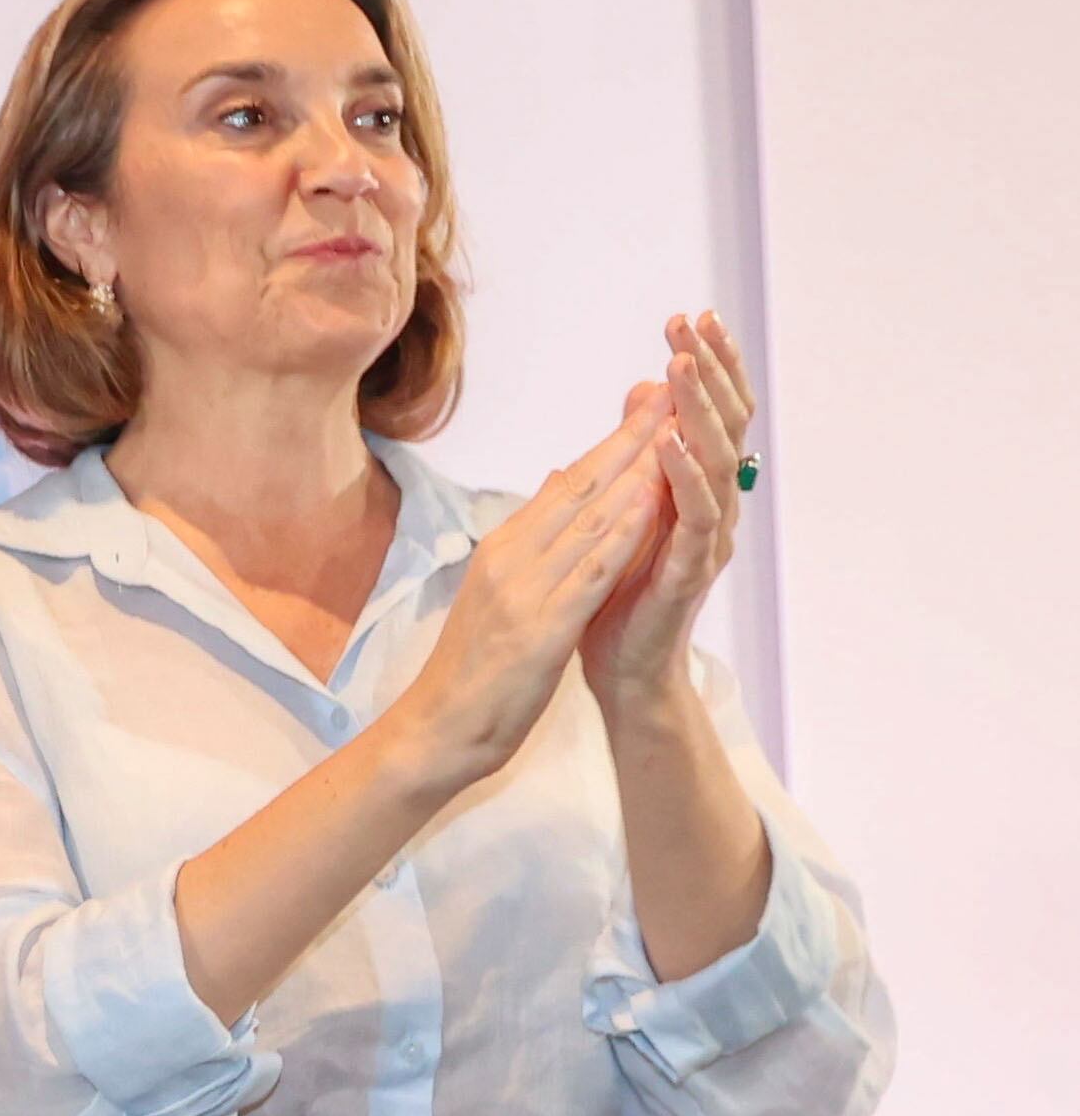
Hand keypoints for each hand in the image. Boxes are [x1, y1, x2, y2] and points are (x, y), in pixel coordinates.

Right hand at [375, 394, 666, 793]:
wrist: (439, 726)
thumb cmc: (473, 666)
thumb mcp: (499, 590)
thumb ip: (531, 538)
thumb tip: (553, 484)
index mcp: (504, 545)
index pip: (568, 480)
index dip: (615, 439)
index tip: (653, 402)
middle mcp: (513, 554)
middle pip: (583, 483)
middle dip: (633, 436)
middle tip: (674, 389)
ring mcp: (526, 587)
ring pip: (592, 517)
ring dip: (639, 468)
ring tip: (677, 428)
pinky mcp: (542, 625)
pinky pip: (592, 569)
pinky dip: (625, 531)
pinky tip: (654, 502)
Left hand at [582, 309, 754, 704]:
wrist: (619, 665)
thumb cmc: (621, 586)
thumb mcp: (626, 503)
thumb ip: (640, 448)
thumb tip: (643, 386)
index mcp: (697, 488)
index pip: (711, 415)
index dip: (709, 367)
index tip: (693, 317)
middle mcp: (714, 507)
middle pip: (725, 426)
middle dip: (710, 372)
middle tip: (693, 324)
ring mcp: (707, 539)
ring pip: (718, 464)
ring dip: (698, 413)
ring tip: (681, 368)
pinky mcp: (689, 571)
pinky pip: (695, 518)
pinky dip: (684, 477)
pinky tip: (669, 445)